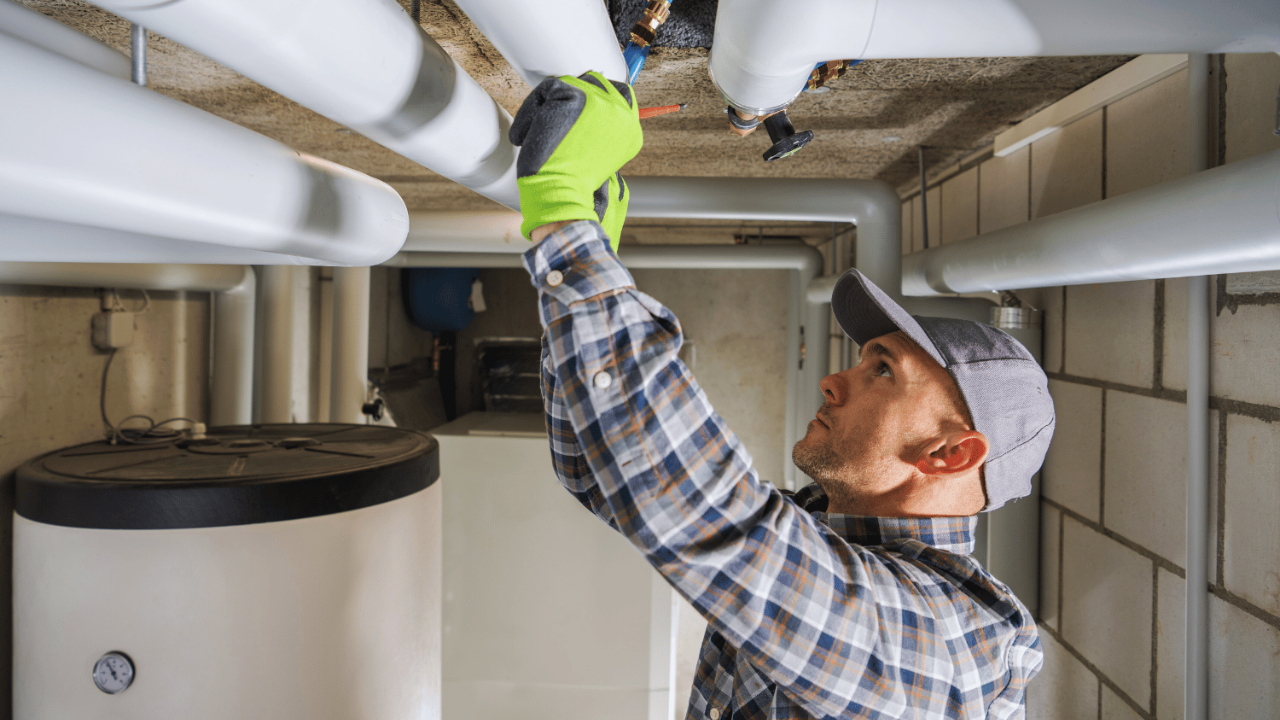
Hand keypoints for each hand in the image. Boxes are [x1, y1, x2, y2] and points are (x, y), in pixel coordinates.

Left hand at [509, 71, 642, 249]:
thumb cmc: (572, 182)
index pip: (619, 93)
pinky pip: (545, 91)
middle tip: (550, 123)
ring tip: (540, 137)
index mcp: (630, 128)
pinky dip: (530, 113)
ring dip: (546, 108)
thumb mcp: (596, 156)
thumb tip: (581, 111)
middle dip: (568, 97)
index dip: (592, 96)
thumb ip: (599, 130)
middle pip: (591, 81)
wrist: (561, 194)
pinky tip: (527, 137)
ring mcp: (600, 102)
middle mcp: (621, 112)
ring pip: (565, 85)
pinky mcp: (575, 97)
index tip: (573, 112)